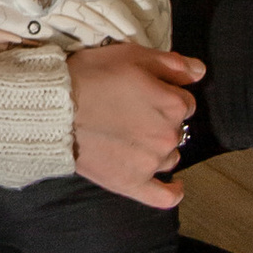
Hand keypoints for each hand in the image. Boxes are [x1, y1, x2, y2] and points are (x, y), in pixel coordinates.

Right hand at [68, 39, 205, 206]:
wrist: (52, 109)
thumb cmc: (90, 77)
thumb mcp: (132, 56)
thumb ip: (171, 64)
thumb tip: (200, 72)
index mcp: (173, 104)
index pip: (184, 101)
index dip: (164, 94)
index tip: (143, 92)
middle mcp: (168, 136)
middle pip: (177, 128)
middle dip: (160, 119)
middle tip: (130, 111)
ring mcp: (151, 163)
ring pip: (170, 155)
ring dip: (159, 147)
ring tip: (132, 138)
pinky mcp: (132, 183)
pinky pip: (163, 196)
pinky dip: (172, 192)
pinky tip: (175, 186)